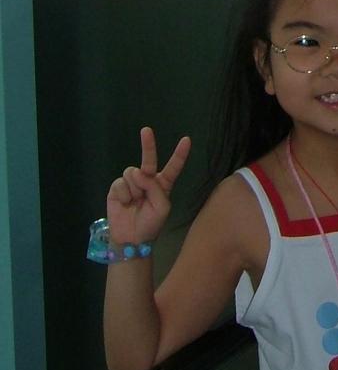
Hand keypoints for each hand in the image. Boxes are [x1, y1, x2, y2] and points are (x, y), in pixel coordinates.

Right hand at [105, 127, 190, 249]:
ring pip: (133, 173)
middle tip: (146, 130)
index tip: (187, 139)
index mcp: (163, 184)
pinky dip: (124, 194)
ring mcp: (132, 182)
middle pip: (149, 159)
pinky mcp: (117, 188)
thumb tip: (138, 173)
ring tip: (135, 201)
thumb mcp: (162, 208)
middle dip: (148, 144)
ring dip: (135, 188)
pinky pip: (121, 183)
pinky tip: (125, 203)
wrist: (131, 239)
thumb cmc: (151, 224)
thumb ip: (155, 188)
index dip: (179, 154)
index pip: (173, 167)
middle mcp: (148, 180)